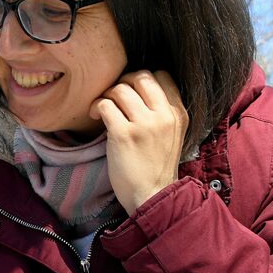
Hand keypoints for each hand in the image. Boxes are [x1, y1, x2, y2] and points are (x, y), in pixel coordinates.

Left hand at [89, 70, 189, 213]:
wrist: (152, 196)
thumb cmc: (156, 168)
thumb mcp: (172, 135)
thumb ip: (162, 113)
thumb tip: (137, 89)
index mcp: (178, 114)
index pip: (162, 75)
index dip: (142, 79)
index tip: (131, 92)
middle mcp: (164, 115)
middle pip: (141, 76)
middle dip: (122, 82)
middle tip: (113, 97)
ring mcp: (144, 124)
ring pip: (120, 89)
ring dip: (106, 95)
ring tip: (101, 109)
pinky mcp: (124, 134)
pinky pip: (105, 105)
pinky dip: (96, 107)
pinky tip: (94, 117)